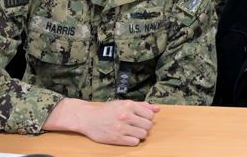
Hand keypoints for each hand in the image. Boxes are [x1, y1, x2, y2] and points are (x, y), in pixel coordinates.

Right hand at [43, 98, 160, 145]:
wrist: (88, 118)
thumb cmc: (107, 110)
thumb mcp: (124, 103)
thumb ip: (142, 105)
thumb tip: (158, 108)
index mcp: (128, 105)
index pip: (150, 114)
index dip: (147, 117)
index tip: (141, 118)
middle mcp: (126, 116)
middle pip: (148, 125)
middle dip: (144, 126)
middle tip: (137, 125)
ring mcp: (121, 128)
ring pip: (143, 135)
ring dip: (139, 134)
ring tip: (132, 131)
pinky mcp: (117, 139)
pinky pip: (135, 142)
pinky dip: (133, 140)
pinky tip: (127, 136)